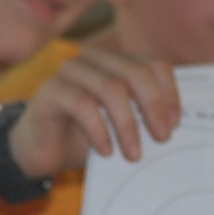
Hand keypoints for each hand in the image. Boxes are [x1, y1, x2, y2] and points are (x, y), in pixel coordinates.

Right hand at [7, 41, 179, 177]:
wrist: (38, 153)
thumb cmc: (83, 139)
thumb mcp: (119, 128)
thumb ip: (142, 120)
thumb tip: (174, 128)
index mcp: (116, 64)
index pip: (154, 66)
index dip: (169, 93)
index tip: (175, 124)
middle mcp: (95, 60)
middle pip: (136, 72)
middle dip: (153, 106)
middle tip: (162, 138)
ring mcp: (70, 72)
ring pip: (111, 88)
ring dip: (128, 125)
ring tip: (134, 154)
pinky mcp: (50, 91)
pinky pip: (82, 105)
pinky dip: (100, 131)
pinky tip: (106, 151)